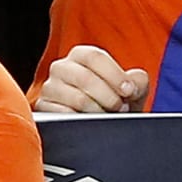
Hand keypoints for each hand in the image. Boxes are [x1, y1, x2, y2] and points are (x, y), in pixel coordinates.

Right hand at [34, 45, 148, 112]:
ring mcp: (50, 87)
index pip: (93, 56)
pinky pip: (64, 115)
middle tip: (121, 108)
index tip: (129, 91)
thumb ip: (137, 82)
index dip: (114, 74)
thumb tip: (137, 78)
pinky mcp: (43, 107)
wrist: (95, 126)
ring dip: (99, 111)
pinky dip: (82, 120)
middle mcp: (61, 68)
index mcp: (80, 56)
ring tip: (107, 117)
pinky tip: (90, 123)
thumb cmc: (111, 103)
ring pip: (77, 99)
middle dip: (109, 96)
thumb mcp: (128, 92)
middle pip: (85, 77)